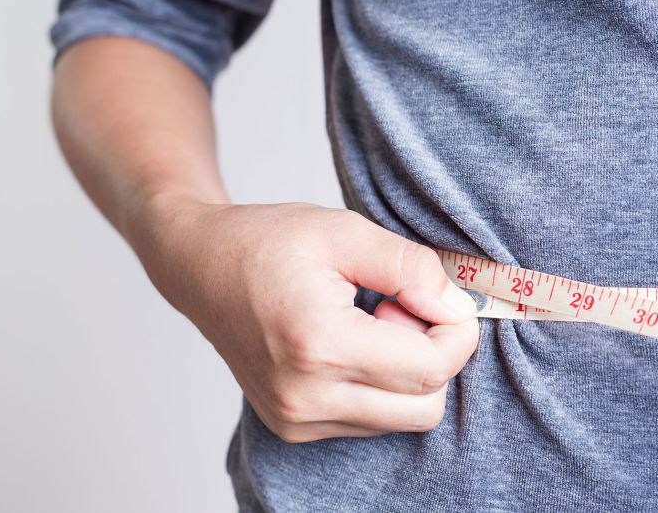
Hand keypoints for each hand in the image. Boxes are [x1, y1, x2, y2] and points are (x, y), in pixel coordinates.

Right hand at [135, 199, 479, 441]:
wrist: (199, 267)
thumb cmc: (265, 242)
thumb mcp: (344, 231)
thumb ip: (410, 267)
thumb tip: (458, 307)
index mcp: (319, 344)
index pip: (430, 368)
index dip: (458, 333)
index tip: (447, 299)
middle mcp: (305, 396)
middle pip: (425, 407)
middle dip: (437, 356)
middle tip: (404, 309)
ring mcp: (295, 420)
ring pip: (402, 420)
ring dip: (409, 374)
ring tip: (373, 324)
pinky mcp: (293, 428)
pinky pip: (371, 421)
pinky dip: (381, 386)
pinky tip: (355, 345)